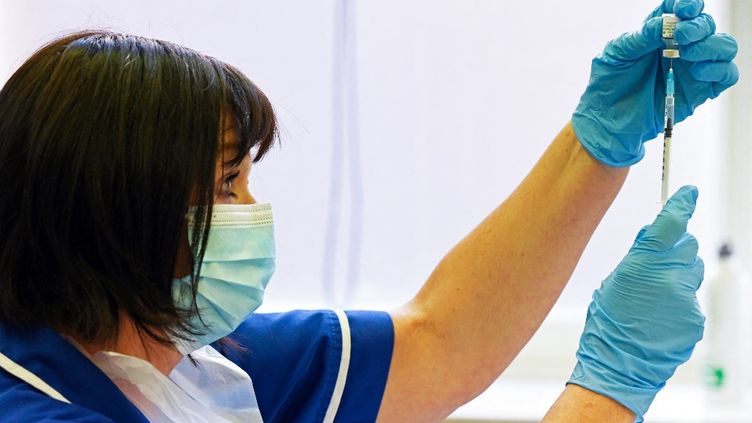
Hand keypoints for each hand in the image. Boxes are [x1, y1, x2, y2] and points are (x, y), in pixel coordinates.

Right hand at [568, 186, 704, 421]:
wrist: (618, 364)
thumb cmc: (607, 323)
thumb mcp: (613, 281)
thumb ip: (637, 257)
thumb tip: (652, 238)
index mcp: (644, 263)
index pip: (671, 223)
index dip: (682, 204)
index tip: (689, 193)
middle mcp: (670, 278)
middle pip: (687, 247)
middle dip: (675, 250)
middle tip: (655, 265)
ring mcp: (686, 300)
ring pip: (690, 274)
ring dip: (677, 278)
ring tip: (654, 300)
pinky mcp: (695, 318)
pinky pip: (690, 300)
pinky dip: (678, 304)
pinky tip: (659, 318)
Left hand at [573, 0, 738, 166]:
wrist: (607, 120)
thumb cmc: (608, 84)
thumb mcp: (617, 54)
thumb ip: (640, 37)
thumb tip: (665, 23)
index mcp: (660, 32)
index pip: (684, 9)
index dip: (689, 4)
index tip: (684, 9)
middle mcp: (681, 47)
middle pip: (706, 25)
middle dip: (698, 26)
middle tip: (680, 36)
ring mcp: (693, 68)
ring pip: (724, 46)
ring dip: (711, 45)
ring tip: (688, 54)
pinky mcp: (701, 91)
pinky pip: (727, 75)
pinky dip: (720, 69)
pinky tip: (698, 72)